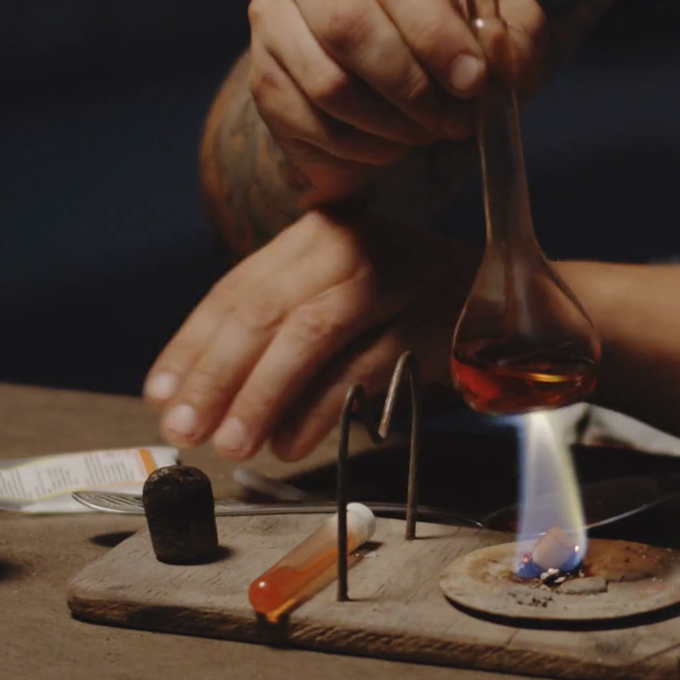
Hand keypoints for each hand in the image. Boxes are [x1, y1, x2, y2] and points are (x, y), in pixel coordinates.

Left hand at [144, 208, 476, 460]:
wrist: (518, 310)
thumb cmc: (414, 315)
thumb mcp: (341, 308)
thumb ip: (282, 337)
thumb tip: (205, 400)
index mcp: (318, 236)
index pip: (238, 289)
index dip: (193, 346)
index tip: (161, 396)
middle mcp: (352, 244)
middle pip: (265, 310)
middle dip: (217, 376)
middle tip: (186, 430)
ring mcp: (396, 276)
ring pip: (308, 334)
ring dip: (261, 395)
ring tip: (232, 444)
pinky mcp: (431, 317)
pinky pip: (361, 367)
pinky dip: (320, 408)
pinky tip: (290, 442)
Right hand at [249, 0, 547, 202]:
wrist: (393, 62)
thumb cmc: (447, 33)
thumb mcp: (499, 26)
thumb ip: (515, 38)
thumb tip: (493, 62)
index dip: (435, 34)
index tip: (472, 82)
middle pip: (349, 28)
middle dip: (413, 87)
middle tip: (456, 121)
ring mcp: (271, 16)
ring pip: (327, 83)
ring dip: (391, 123)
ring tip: (430, 132)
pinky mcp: (261, 75)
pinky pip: (309, 123)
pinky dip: (362, 147)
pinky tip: (394, 143)